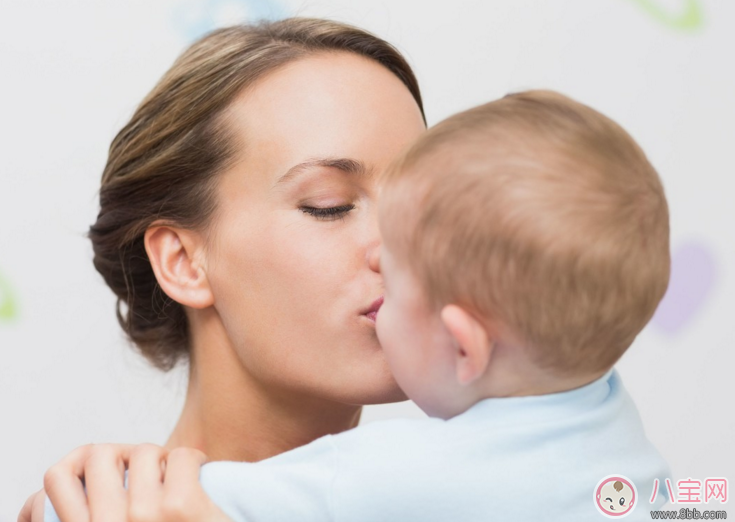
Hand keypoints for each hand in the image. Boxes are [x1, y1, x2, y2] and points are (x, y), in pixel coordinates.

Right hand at [18, 443, 232, 521]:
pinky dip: (191, 459)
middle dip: (123, 454)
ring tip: (170, 473)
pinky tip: (198, 471)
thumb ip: (91, 515)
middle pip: (100, 453)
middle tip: (144, 468)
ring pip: (142, 450)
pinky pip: (179, 457)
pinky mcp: (181, 506)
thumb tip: (56, 497)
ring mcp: (144, 516)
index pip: (57, 477)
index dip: (77, 464)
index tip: (106, 472)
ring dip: (159, 457)